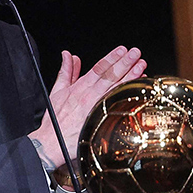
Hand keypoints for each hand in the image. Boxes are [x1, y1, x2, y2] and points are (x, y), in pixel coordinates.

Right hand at [29, 46, 145, 169]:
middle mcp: (90, 95)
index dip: (111, 57)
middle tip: (136, 53)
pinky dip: (128, 93)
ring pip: (116, 87)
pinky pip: (117, 102)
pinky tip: (137, 86)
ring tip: (141, 65)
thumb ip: (65, 71)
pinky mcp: (101, 118)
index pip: (98, 68)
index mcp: (79, 87)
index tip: (122, 49)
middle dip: (124, 62)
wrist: (51, 142)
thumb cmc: (55, 121)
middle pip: (110, 75)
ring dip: (130, 75)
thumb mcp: (56, 91)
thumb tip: (68, 56)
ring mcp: (97, 106)